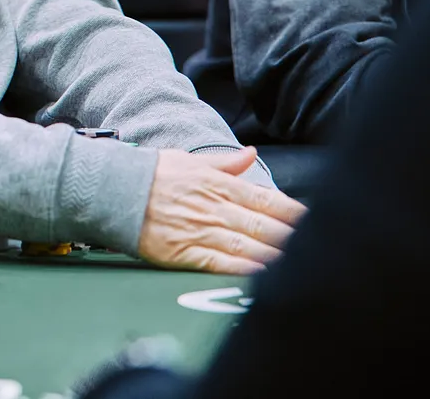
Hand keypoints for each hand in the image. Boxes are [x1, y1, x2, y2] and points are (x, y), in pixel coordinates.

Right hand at [137, 146, 305, 274]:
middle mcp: (213, 208)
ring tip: (299, 264)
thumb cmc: (150, 176)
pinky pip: (221, 263)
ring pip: (247, 245)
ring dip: (275, 255)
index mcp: (217, 185)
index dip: (292, 211)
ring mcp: (200, 231)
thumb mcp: (188, 160)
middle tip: (317, 245)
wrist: (112, 191)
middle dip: (291, 236)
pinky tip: (262, 275)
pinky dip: (243, 269)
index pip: (265, 199)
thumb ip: (224, 163)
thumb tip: (250, 154)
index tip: (313, 220)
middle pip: (262, 225)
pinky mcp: (184, 252)